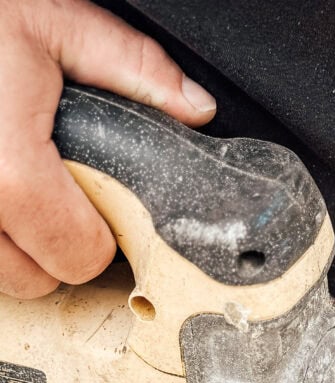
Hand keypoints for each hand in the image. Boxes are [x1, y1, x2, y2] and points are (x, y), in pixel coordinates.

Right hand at [0, 0, 216, 298]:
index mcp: (4, 169)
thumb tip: (194, 107)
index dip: (99, 238)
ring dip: (11, 250)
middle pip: (34, 281)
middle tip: (54, 196)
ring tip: (14, 190)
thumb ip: (130, 66)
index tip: (98, 209)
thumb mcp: (50, 20)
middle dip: (54, 247)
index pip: (78, 256)